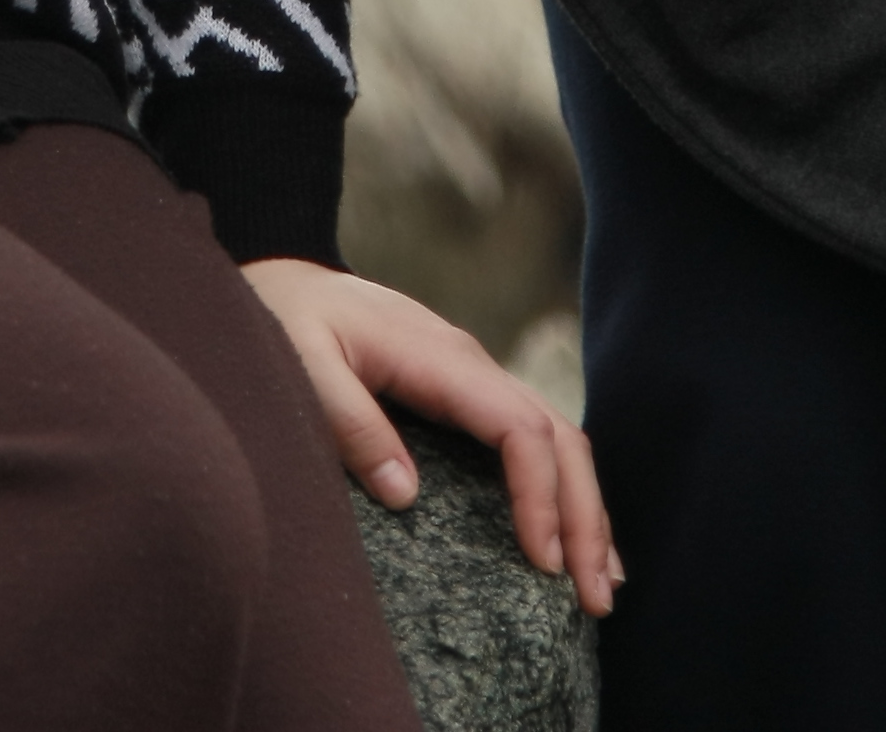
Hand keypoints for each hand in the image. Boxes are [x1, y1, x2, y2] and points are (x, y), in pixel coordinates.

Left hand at [240, 260, 619, 610]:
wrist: (284, 285)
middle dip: (584, 517)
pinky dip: (562, 491)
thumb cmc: (287, 322)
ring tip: (602, 586)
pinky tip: (571, 539)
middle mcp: (471, 365)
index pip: (519, 427)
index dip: (540, 495)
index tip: (542, 564)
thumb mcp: (303, 364)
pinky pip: (531, 440)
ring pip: (557, 438)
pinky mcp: (465, 395)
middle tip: (595, 599)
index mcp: (441, 358)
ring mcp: (473, 378)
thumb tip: (408, 495)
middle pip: (558, 436)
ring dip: (585, 511)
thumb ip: (351, 423)